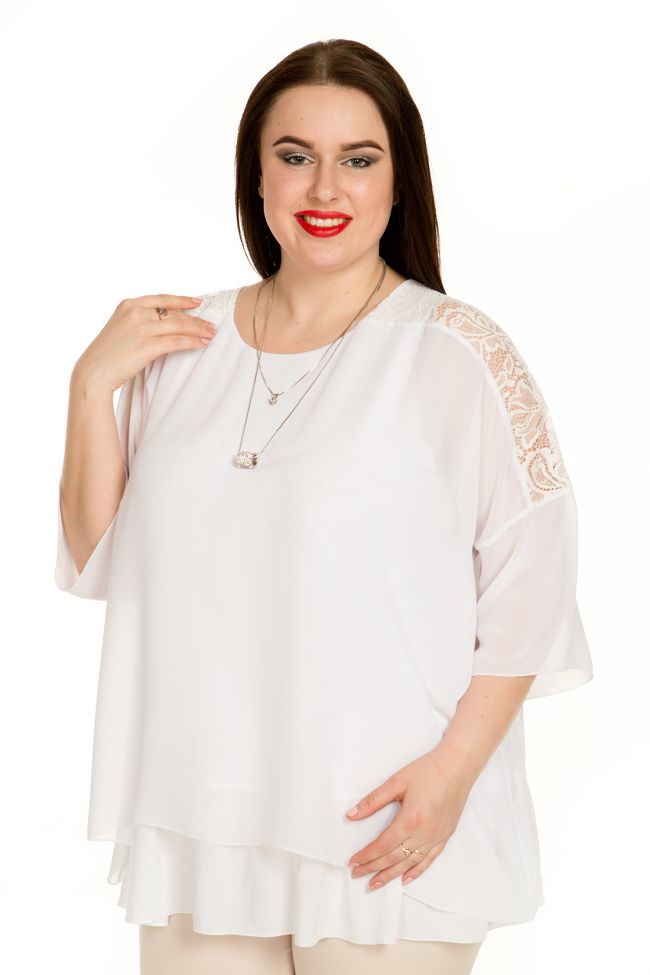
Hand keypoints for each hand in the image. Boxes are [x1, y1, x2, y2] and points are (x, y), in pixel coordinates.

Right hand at [74, 293, 218, 393]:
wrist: (93, 373)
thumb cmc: (107, 356)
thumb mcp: (120, 329)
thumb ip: (138, 322)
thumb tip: (163, 324)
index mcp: (128, 305)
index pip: (162, 299)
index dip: (182, 300)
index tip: (197, 302)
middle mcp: (136, 313)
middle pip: (174, 314)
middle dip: (196, 320)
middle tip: (211, 325)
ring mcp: (142, 328)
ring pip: (180, 326)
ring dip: (199, 330)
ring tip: (211, 334)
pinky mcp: (147, 346)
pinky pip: (177, 342)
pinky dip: (193, 342)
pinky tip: (203, 344)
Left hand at [345, 744, 476, 889]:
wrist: (458, 767)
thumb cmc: (428, 770)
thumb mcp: (396, 782)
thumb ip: (373, 801)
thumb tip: (351, 815)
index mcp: (410, 820)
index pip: (382, 845)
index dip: (366, 855)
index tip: (353, 862)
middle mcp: (424, 834)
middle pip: (394, 858)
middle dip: (373, 867)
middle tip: (357, 874)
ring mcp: (436, 837)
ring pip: (409, 863)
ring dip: (391, 875)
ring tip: (375, 883)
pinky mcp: (445, 836)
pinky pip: (428, 860)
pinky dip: (416, 871)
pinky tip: (405, 879)